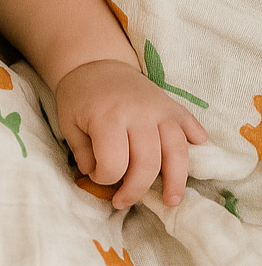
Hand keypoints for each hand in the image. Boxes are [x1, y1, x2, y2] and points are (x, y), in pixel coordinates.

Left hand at [55, 59, 207, 209]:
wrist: (96, 64)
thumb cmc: (79, 97)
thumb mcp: (69, 124)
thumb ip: (82, 152)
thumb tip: (94, 177)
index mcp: (108, 119)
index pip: (114, 163)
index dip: (105, 178)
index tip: (97, 178)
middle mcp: (138, 114)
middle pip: (148, 162)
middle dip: (136, 189)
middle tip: (124, 201)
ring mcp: (159, 109)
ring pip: (176, 151)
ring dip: (176, 180)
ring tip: (172, 200)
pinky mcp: (173, 105)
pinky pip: (191, 125)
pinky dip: (197, 141)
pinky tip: (197, 155)